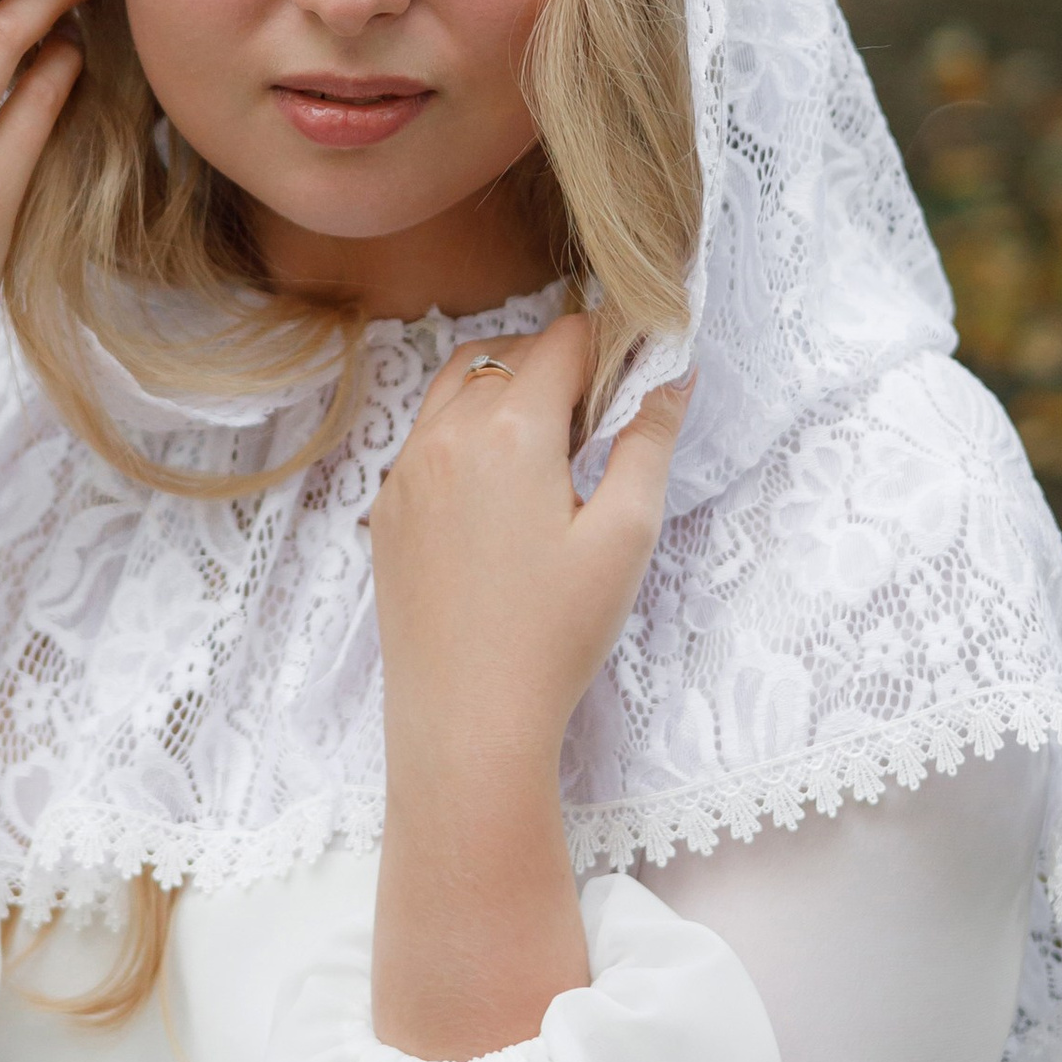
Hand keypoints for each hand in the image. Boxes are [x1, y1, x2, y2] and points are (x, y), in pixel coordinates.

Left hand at [372, 320, 691, 769]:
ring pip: (457, 387)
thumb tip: (673, 376)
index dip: (607, 345)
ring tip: (551, 447)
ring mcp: (405, 471)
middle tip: (601, 421)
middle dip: (558, 366)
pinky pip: (426, 437)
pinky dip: (466, 431)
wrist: (467, 720)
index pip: (562, 342)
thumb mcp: (625, 534)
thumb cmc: (554, 634)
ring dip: (506, 389)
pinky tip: (501, 490)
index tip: (635, 371)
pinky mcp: (387, 510)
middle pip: (508, 356)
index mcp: (509, 430)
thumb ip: (649, 441)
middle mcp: (445, 434)